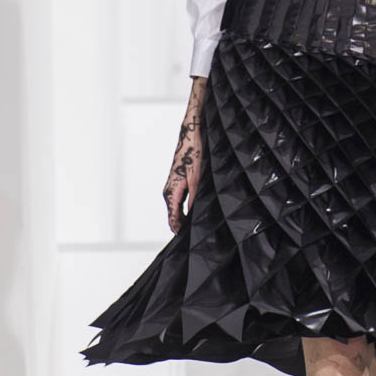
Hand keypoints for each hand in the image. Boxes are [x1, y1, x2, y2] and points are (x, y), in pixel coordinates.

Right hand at [163, 78, 206, 233]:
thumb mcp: (198, 178)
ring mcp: (174, 187)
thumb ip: (196, 199)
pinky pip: (183, 201)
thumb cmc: (193, 153)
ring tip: (205, 225)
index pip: (174, 221)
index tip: (193, 243)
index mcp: (171, 193)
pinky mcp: (180, 182)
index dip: (182, 233)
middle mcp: (170, 191)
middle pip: (176, 217)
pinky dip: (190, 208)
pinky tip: (203, 209)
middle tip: (204, 236)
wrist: (192, 132)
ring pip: (180, 209)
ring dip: (189, 217)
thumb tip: (197, 217)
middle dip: (187, 227)